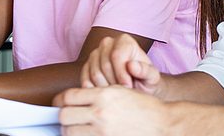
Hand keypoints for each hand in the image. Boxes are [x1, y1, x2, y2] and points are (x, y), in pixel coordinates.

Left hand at [55, 86, 169, 135]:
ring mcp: (103, 131)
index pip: (68, 97)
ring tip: (77, 129)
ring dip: (70, 131)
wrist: (164, 125)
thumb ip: (96, 94)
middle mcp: (100, 112)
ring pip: (69, 132)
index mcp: (103, 95)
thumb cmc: (143, 107)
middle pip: (64, 116)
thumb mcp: (119, 91)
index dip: (60, 101)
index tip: (60, 104)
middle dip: (63, 117)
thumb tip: (72, 100)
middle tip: (68, 119)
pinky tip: (87, 135)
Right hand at [81, 35, 160, 94]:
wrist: (138, 88)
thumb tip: (132, 65)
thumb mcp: (152, 78)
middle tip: (124, 92)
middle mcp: (107, 43)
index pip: (116, 56)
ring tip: (117, 92)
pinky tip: (106, 93)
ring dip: (105, 88)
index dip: (122, 75)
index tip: (129, 87)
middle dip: (114, 83)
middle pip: (104, 65)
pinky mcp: (87, 65)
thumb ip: (146, 71)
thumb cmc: (146, 81)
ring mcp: (95, 53)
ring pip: (94, 73)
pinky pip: (85, 79)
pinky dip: (95, 90)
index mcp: (124, 40)